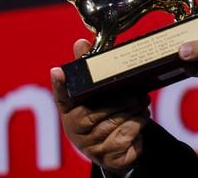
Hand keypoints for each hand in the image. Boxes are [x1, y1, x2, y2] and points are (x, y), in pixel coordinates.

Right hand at [50, 39, 150, 175]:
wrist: (117, 150)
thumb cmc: (106, 115)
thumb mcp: (100, 94)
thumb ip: (91, 70)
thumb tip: (80, 42)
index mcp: (71, 109)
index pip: (62, 95)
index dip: (60, 84)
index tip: (57, 70)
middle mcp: (75, 129)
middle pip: (102, 108)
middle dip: (125, 99)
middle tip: (137, 95)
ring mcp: (90, 145)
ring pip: (119, 119)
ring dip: (135, 110)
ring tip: (139, 106)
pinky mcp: (108, 156)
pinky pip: (128, 133)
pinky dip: (139, 124)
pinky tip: (138, 121)